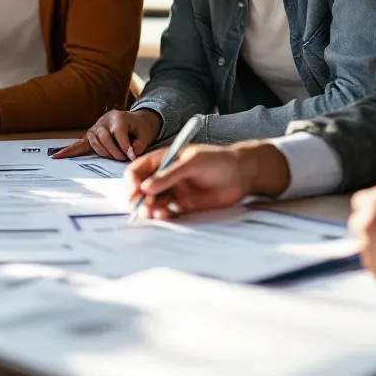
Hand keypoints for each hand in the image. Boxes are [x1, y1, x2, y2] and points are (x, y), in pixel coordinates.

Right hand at [53, 110, 161, 161]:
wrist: (135, 122)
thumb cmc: (139, 128)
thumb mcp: (145, 134)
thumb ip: (139, 145)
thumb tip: (131, 154)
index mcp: (118, 117)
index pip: (117, 132)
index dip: (125, 146)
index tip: (131, 156)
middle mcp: (103, 120)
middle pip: (104, 138)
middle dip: (114, 152)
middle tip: (123, 158)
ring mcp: (94, 128)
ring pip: (94, 143)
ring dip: (105, 153)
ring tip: (115, 156)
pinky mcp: (90, 136)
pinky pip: (78, 144)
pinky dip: (68, 151)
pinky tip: (57, 156)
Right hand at [125, 141, 288, 219]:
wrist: (242, 174)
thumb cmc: (218, 160)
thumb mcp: (192, 163)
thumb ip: (169, 175)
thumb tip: (145, 188)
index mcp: (163, 160)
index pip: (138, 170)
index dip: (132, 182)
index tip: (134, 194)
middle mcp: (165, 176)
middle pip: (142, 188)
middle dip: (138, 199)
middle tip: (142, 209)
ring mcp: (174, 191)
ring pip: (153, 202)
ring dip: (149, 209)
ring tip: (153, 214)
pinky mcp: (184, 205)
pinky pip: (167, 212)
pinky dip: (162, 216)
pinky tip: (164, 216)